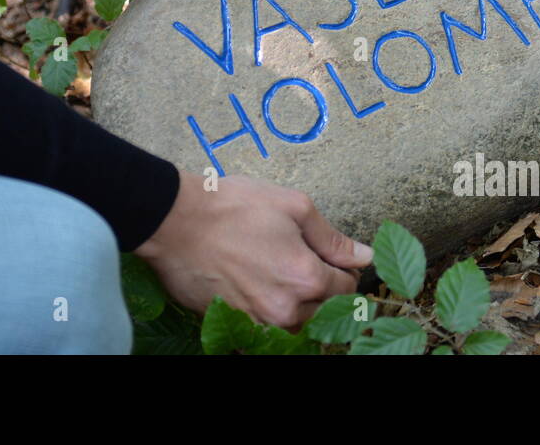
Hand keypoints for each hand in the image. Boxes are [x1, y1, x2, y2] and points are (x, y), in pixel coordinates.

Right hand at [135, 172, 372, 328]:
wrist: (175, 223)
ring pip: (297, 325)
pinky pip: (266, 332)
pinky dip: (269, 315)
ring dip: (297, 304)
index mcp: (306, 278)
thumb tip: (364, 256)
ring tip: (276, 272)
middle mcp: (286, 309)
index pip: (347, 288)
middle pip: (325, 311)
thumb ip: (332, 237)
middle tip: (298, 259)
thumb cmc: (232, 207)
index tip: (324, 255)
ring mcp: (258, 323)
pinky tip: (257, 286)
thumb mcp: (292, 206)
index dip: (340, 268)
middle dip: (321, 288)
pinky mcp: (235, 327)